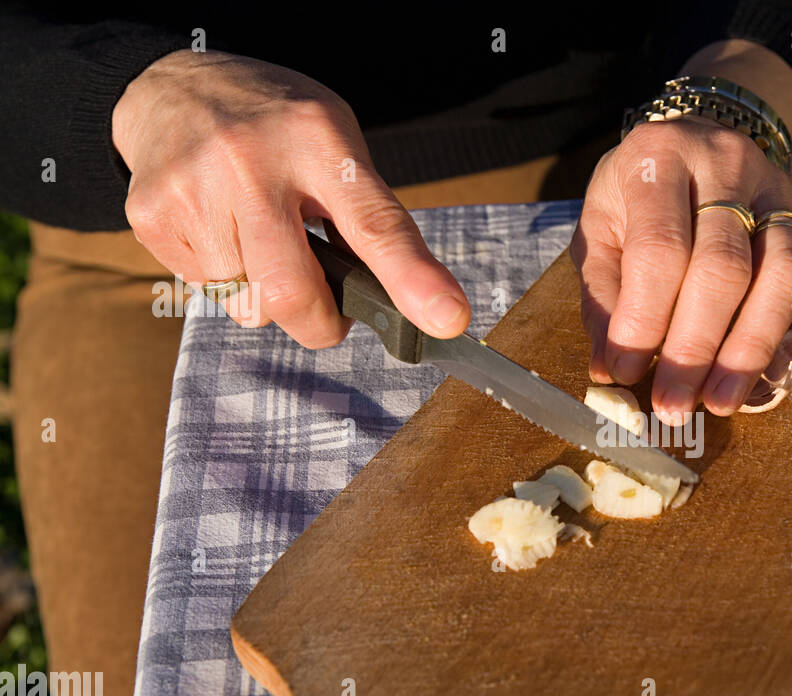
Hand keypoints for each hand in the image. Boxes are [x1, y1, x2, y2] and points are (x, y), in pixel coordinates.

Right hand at [112, 50, 469, 346]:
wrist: (171, 86)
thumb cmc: (276, 128)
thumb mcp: (336, 144)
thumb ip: (368, 218)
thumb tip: (406, 301)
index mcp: (318, 140)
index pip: (375, 223)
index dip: (413, 279)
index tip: (447, 319)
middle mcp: (252, 163)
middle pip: (294, 293)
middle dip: (320, 323)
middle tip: (328, 311)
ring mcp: (195, 190)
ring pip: (250, 305)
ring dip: (266, 294)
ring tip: (259, 238)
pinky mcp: (154, 216)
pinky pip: (208, 292)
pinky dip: (226, 278)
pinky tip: (222, 230)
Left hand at [571, 115, 791, 423]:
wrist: (687, 132)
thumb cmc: (637, 193)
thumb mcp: (598, 225)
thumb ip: (604, 292)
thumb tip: (612, 368)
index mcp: (659, 159)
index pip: (659, 251)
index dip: (642, 320)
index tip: (625, 373)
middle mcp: (725, 164)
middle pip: (725, 267)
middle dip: (698, 347)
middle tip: (676, 406)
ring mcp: (777, 185)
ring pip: (784, 267)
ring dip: (755, 342)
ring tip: (725, 400)